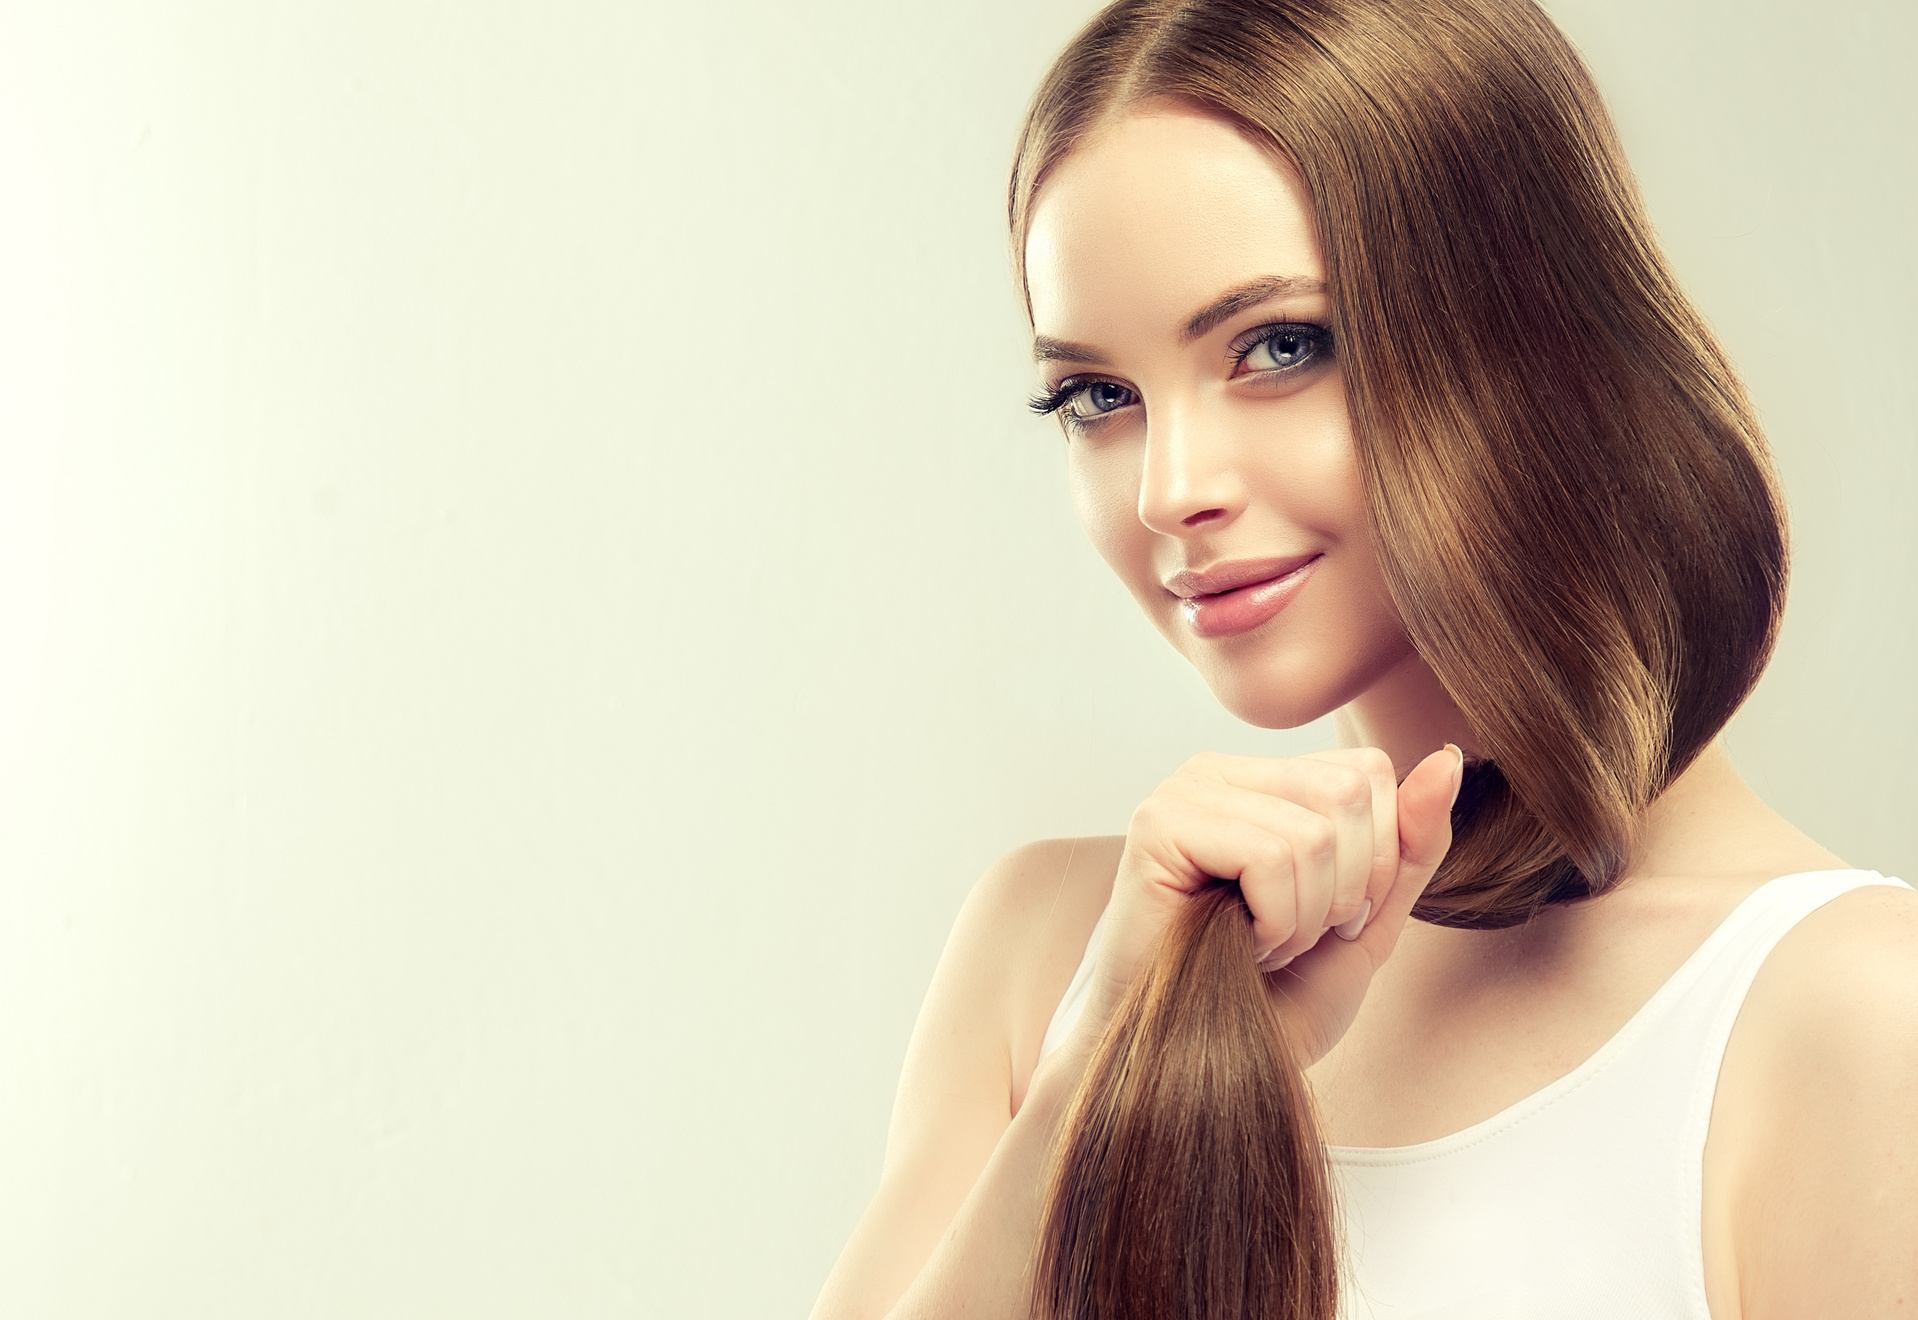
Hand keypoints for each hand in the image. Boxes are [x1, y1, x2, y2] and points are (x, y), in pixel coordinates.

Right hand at [1085, 744, 1462, 1066]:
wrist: (1193, 1070)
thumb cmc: (1269, 999)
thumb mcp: (1367, 920)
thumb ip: (1411, 844)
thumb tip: (1449, 758)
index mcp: (1264, 779)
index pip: (1369, 771)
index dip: (1377, 859)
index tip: (1328, 920)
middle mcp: (1220, 772)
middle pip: (1349, 792)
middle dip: (1345, 889)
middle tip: (1292, 936)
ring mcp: (1185, 793)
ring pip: (1314, 832)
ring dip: (1304, 917)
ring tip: (1259, 944)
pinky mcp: (1160, 826)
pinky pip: (1271, 856)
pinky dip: (1273, 921)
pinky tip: (1234, 943)